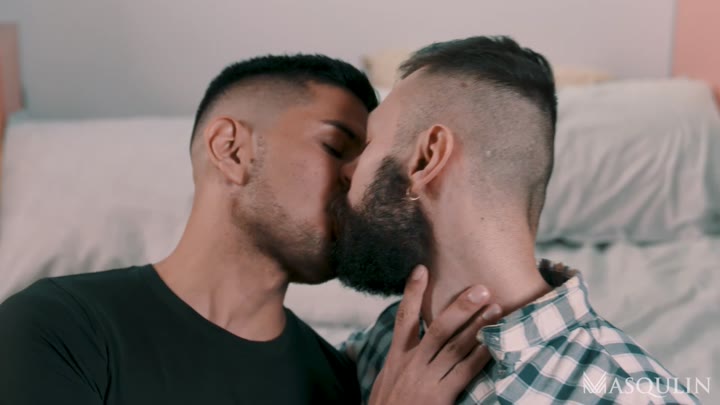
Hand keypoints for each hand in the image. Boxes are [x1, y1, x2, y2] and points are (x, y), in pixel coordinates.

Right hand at [368, 265, 501, 404]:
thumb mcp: (385, 381)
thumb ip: (398, 362)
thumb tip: (405, 342)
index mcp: (396, 358)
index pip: (404, 318)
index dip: (412, 292)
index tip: (421, 268)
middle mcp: (411, 364)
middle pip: (438, 328)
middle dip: (460, 306)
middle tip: (480, 288)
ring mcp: (426, 380)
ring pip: (455, 347)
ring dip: (476, 326)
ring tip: (495, 309)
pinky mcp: (440, 397)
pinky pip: (464, 372)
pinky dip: (480, 357)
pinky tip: (493, 345)